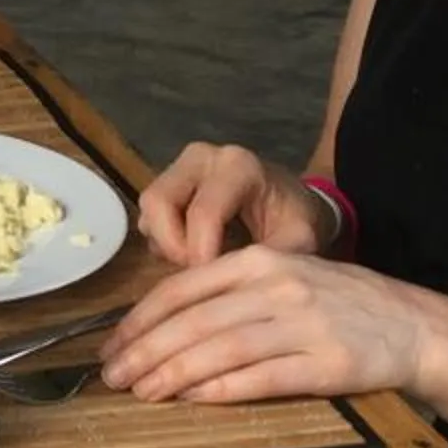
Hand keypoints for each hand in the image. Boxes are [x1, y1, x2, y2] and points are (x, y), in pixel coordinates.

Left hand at [101, 245, 437, 404]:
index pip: (182, 288)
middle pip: (194, 321)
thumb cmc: (336, 303)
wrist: (412, 325)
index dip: (140, 319)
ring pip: (221, 349)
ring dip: (174, 374)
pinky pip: (263, 378)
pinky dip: (223, 390)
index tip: (111, 345)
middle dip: (145, 351)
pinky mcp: (325, 363)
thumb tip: (162, 326)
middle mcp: (276, 287)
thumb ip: (229, 293)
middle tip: (113, 377)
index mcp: (258, 262)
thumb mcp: (282, 278)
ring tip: (142, 393)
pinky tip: (194, 401)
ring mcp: (302, 325)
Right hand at [135, 141, 332, 268]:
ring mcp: (180, 167)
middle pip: (159, 201)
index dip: (202, 255)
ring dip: (165, 244)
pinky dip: (162, 241)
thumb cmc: (295, 218)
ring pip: (148, 208)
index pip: (203, 212)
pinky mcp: (167, 182)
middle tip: (197, 274)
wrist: (291, 200)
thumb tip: (242, 289)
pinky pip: (149, 215)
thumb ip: (273, 259)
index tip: (215, 285)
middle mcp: (202, 158)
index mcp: (238, 167)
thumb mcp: (299, 240)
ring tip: (197, 265)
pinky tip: (190, 254)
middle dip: (173, 247)